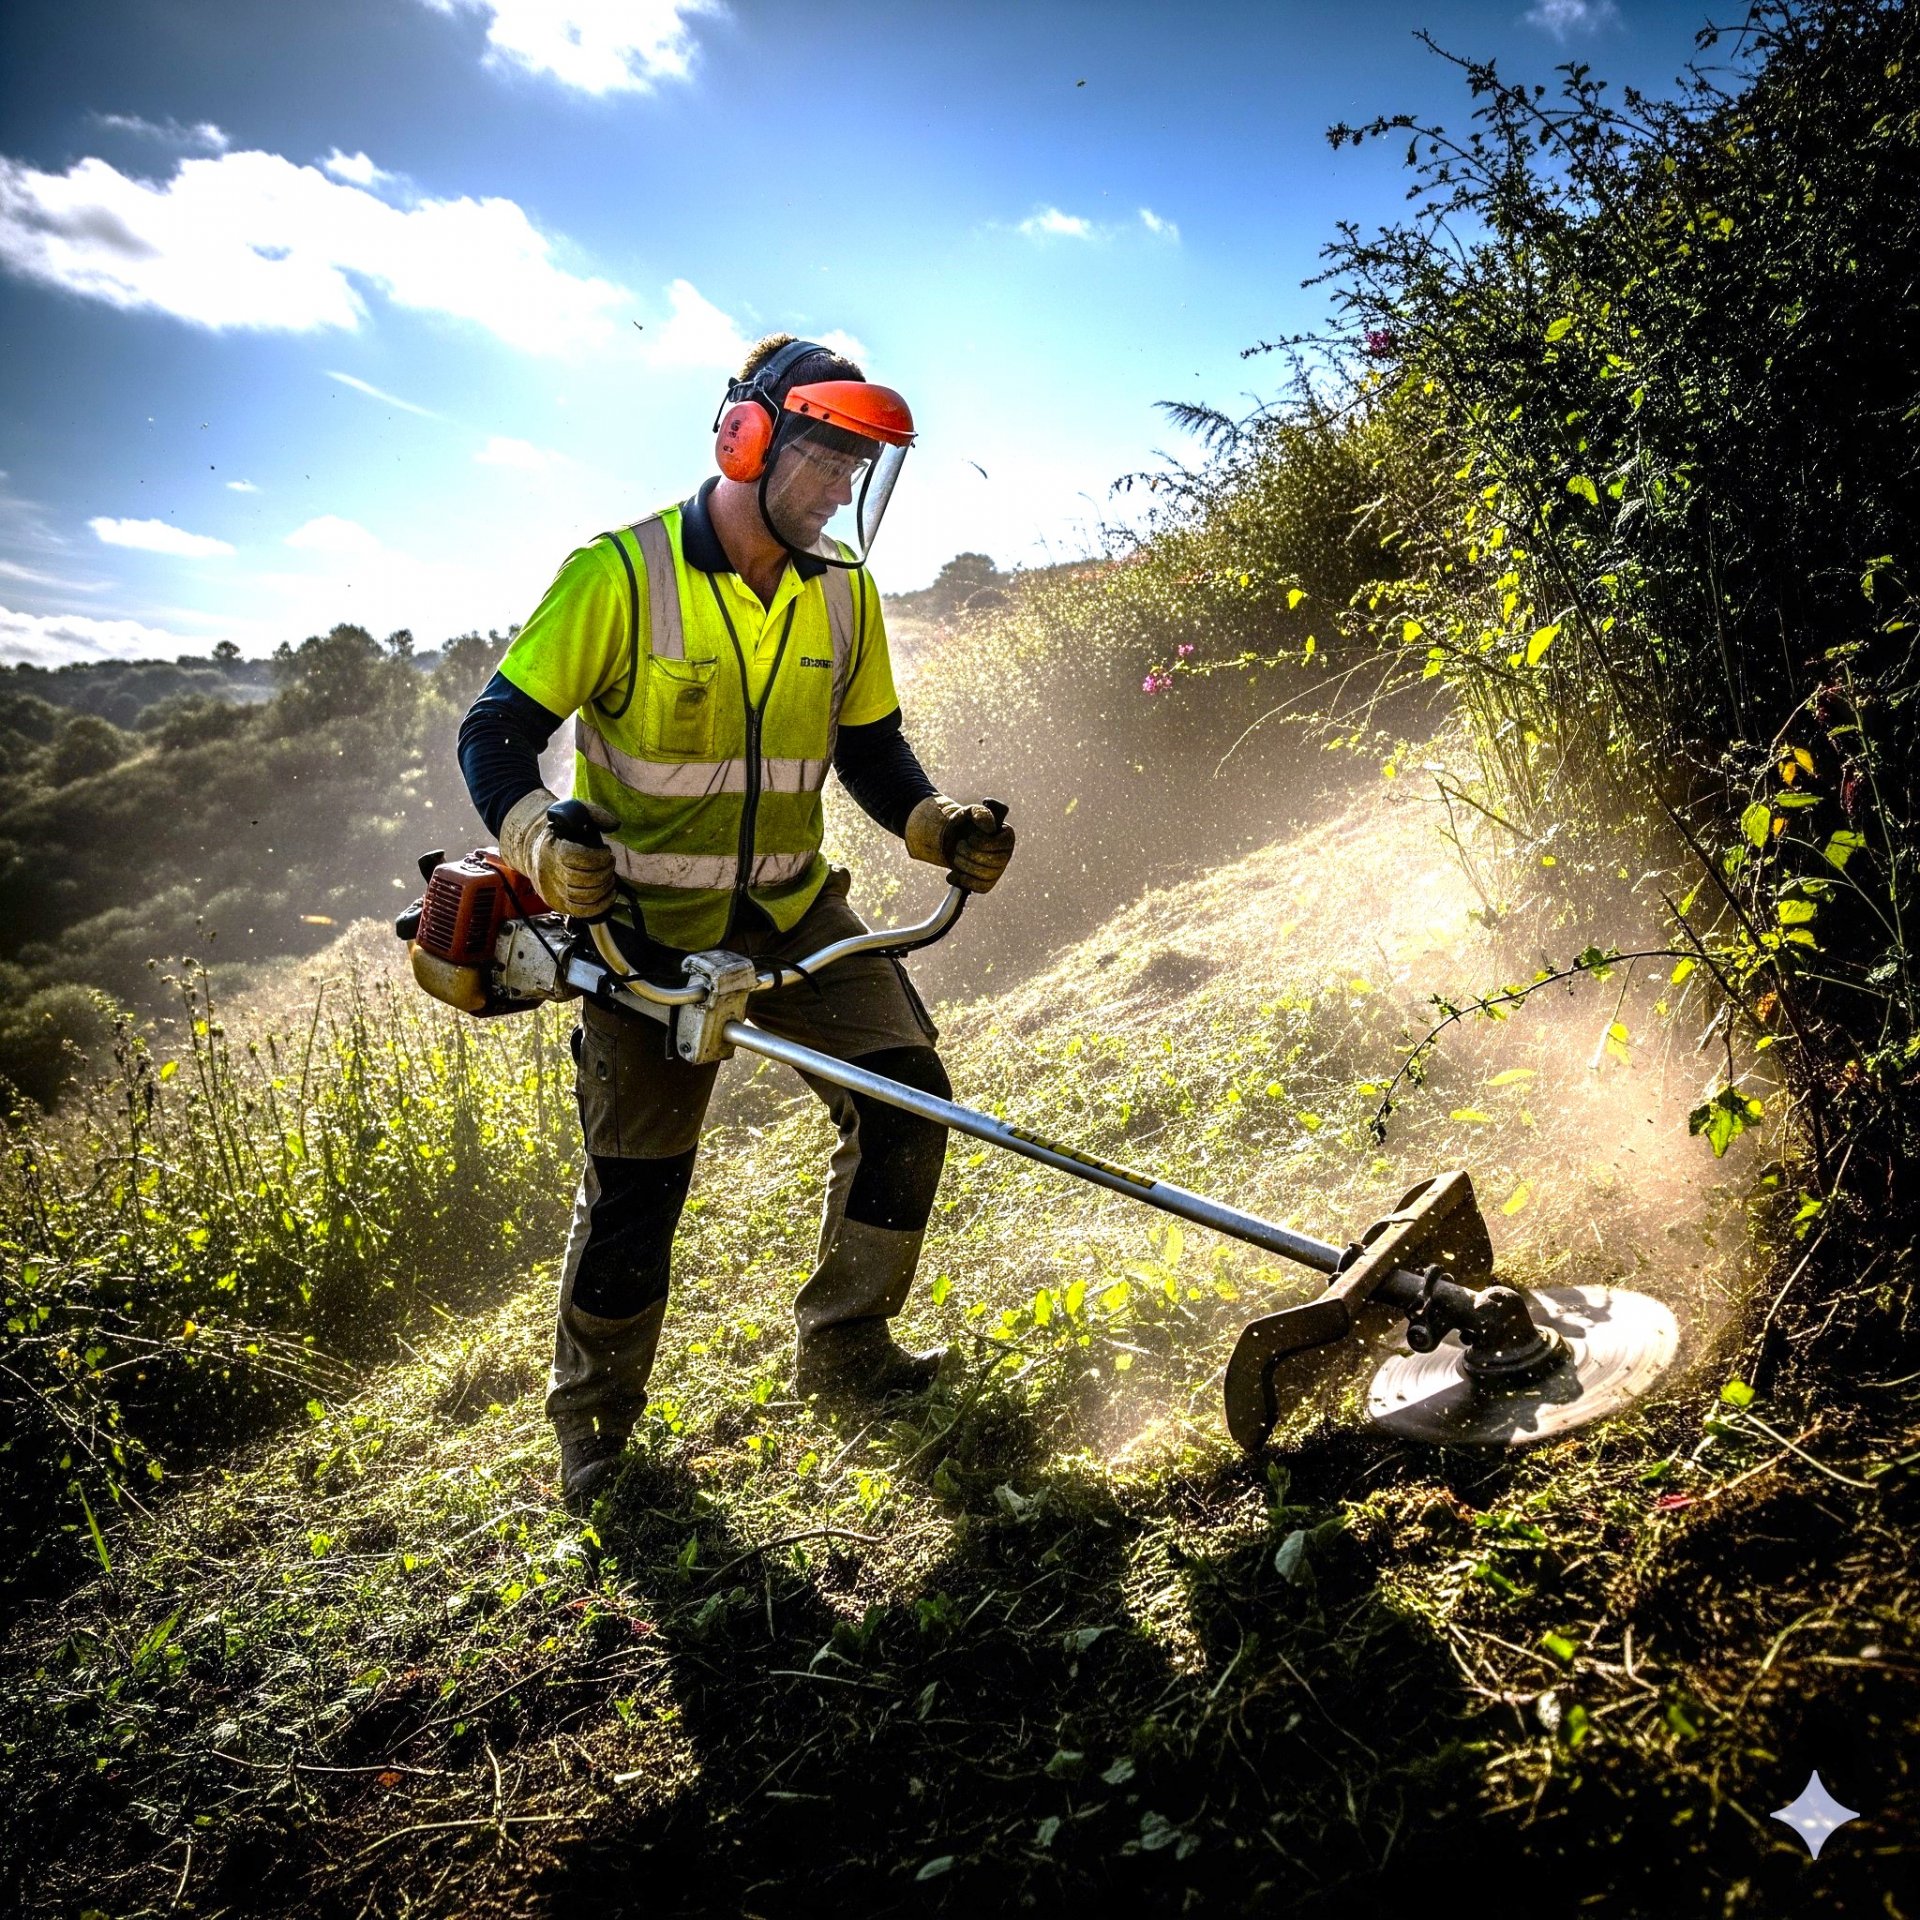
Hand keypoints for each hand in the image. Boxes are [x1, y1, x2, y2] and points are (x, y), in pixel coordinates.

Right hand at [499, 788, 617, 918]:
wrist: (533, 848)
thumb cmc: (562, 831)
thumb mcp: (575, 813)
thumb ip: (596, 813)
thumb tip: (615, 824)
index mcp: (553, 848)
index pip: (575, 857)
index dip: (597, 857)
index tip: (605, 852)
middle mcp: (550, 871)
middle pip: (581, 879)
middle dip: (603, 873)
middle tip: (609, 864)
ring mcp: (553, 890)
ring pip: (582, 897)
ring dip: (603, 889)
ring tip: (610, 878)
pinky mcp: (557, 903)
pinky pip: (580, 912)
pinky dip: (599, 906)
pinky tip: (609, 895)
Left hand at [905, 794, 1015, 893]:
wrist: (952, 839)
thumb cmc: (964, 824)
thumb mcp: (970, 812)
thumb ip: (981, 814)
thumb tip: (991, 829)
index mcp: (1007, 836)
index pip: (1000, 845)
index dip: (982, 843)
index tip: (970, 838)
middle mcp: (1006, 854)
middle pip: (994, 862)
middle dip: (970, 854)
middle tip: (959, 846)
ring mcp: (998, 870)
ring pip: (986, 875)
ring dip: (965, 866)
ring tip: (956, 857)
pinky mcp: (987, 883)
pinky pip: (981, 888)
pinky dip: (965, 881)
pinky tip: (954, 874)